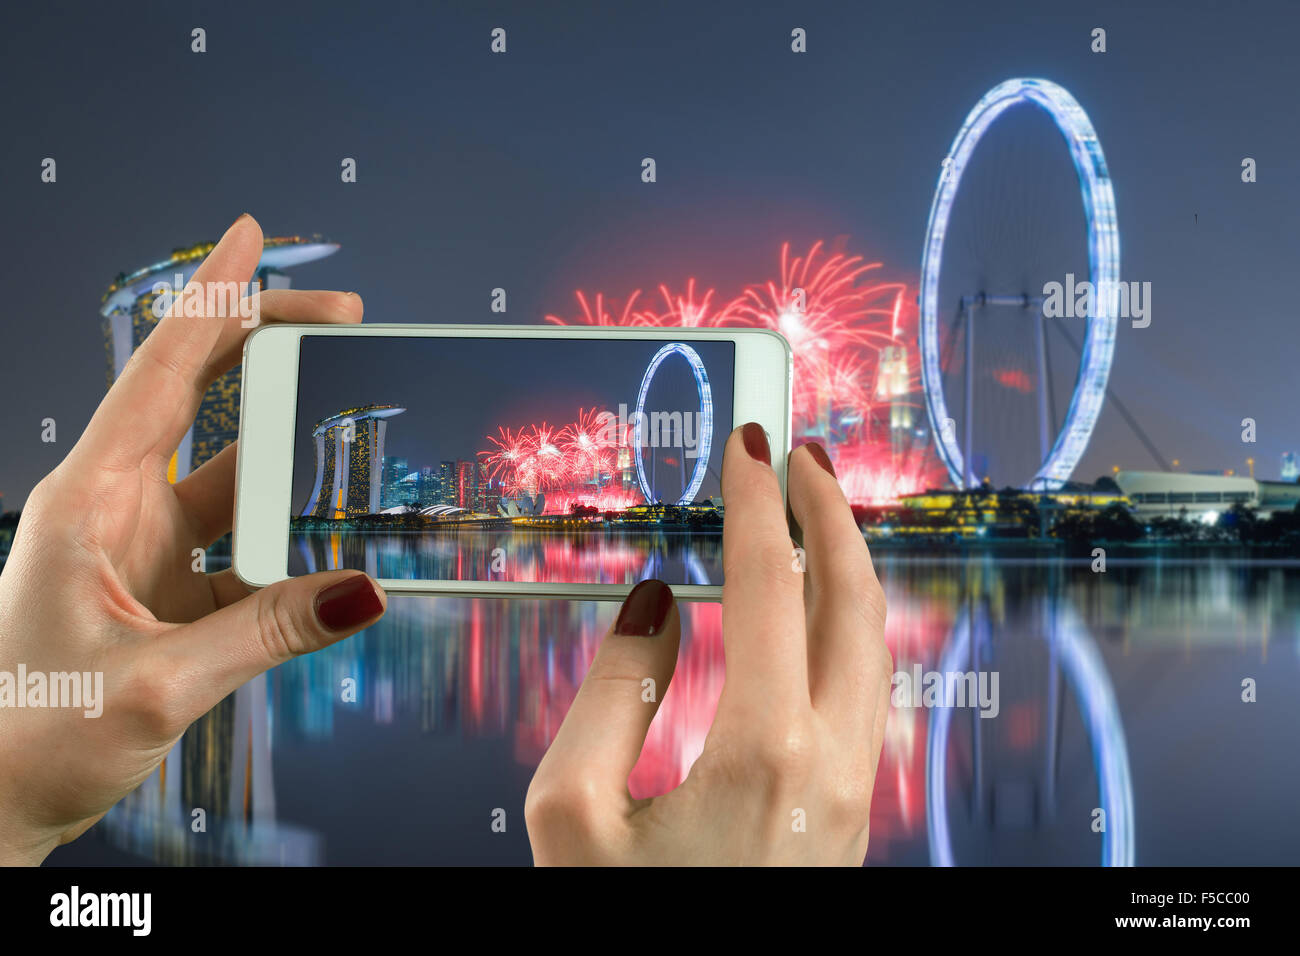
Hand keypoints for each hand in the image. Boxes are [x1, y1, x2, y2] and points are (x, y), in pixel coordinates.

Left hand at [0, 214, 386, 864]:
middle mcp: (114, 508)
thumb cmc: (28, 738)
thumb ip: (266, 634)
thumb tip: (365, 590)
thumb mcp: (155, 687)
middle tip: (342, 313)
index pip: (160, 374)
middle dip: (268, 343)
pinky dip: (289, 541)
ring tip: (354, 416)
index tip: (251, 234)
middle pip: (199, 395)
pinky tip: (330, 553)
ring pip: (230, 469)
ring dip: (288, 445)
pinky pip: (243, 544)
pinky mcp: (165, 588)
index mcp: (88, 501)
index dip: (213, 298)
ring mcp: (141, 547)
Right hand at [525, 424, 890, 864]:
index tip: (747, 446)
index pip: (764, 585)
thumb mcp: (571, 813)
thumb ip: (610, 690)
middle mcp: (829, 763)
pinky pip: (862, 692)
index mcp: (762, 751)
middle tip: (799, 458)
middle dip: (831, 515)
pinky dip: (842, 629)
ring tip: (810, 520)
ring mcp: (850, 792)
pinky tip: (809, 619)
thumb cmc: (628, 924)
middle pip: (852, 601)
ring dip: (844, 569)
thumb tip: (651, 605)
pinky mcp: (849, 816)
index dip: (753, 502)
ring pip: (871, 646)